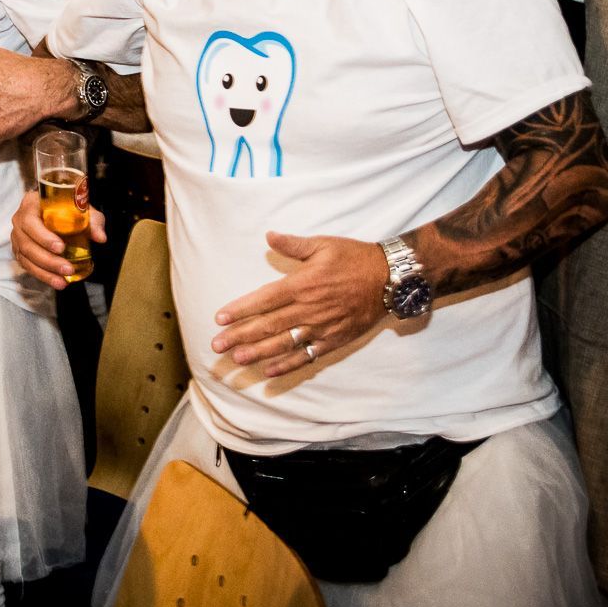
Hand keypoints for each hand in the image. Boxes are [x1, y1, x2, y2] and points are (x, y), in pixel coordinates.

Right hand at [11, 190, 107, 289]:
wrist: (52, 208)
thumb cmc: (65, 206)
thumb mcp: (81, 208)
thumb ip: (92, 220)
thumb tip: (100, 237)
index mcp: (30, 204)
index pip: (30, 221)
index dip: (43, 237)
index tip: (61, 247)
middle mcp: (19, 221)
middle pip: (28, 244)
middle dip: (48, 260)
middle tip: (68, 269)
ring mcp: (18, 238)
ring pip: (26, 258)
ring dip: (45, 272)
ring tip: (62, 281)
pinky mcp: (20, 251)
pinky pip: (28, 266)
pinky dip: (43, 275)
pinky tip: (56, 282)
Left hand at [211, 233, 388, 376]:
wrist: (390, 279)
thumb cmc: (354, 258)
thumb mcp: (323, 244)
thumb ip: (293, 244)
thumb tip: (269, 236)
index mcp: (302, 284)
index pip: (264, 300)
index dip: (240, 310)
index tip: (219, 318)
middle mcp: (309, 308)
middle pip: (268, 326)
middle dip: (240, 336)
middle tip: (217, 346)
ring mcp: (322, 327)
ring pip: (284, 343)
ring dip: (258, 353)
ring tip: (237, 359)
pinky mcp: (334, 339)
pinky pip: (308, 355)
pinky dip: (288, 364)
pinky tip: (270, 371)